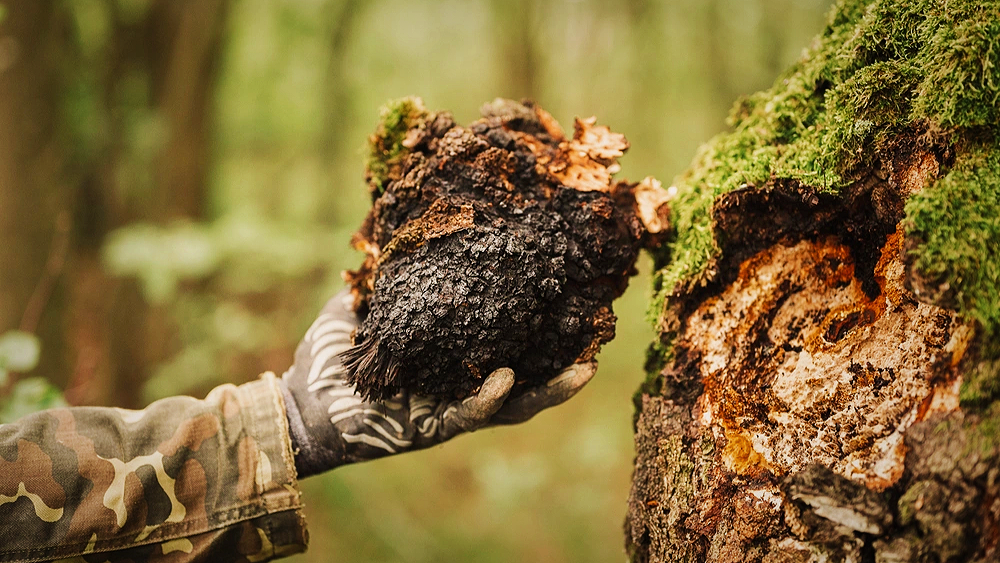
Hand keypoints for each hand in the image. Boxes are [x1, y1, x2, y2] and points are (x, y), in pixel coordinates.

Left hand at [279, 290, 595, 476]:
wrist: (301, 402)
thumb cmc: (333, 355)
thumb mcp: (369, 304)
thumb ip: (392, 274)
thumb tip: (407, 226)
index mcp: (456, 355)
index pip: (508, 340)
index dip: (542, 325)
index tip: (573, 295)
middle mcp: (463, 383)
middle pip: (529, 375)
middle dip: (566, 361)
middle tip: (599, 337)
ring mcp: (453, 409)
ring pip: (515, 404)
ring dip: (551, 389)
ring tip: (584, 367)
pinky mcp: (434, 429)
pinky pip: (470, 414)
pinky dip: (490, 397)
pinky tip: (507, 377)